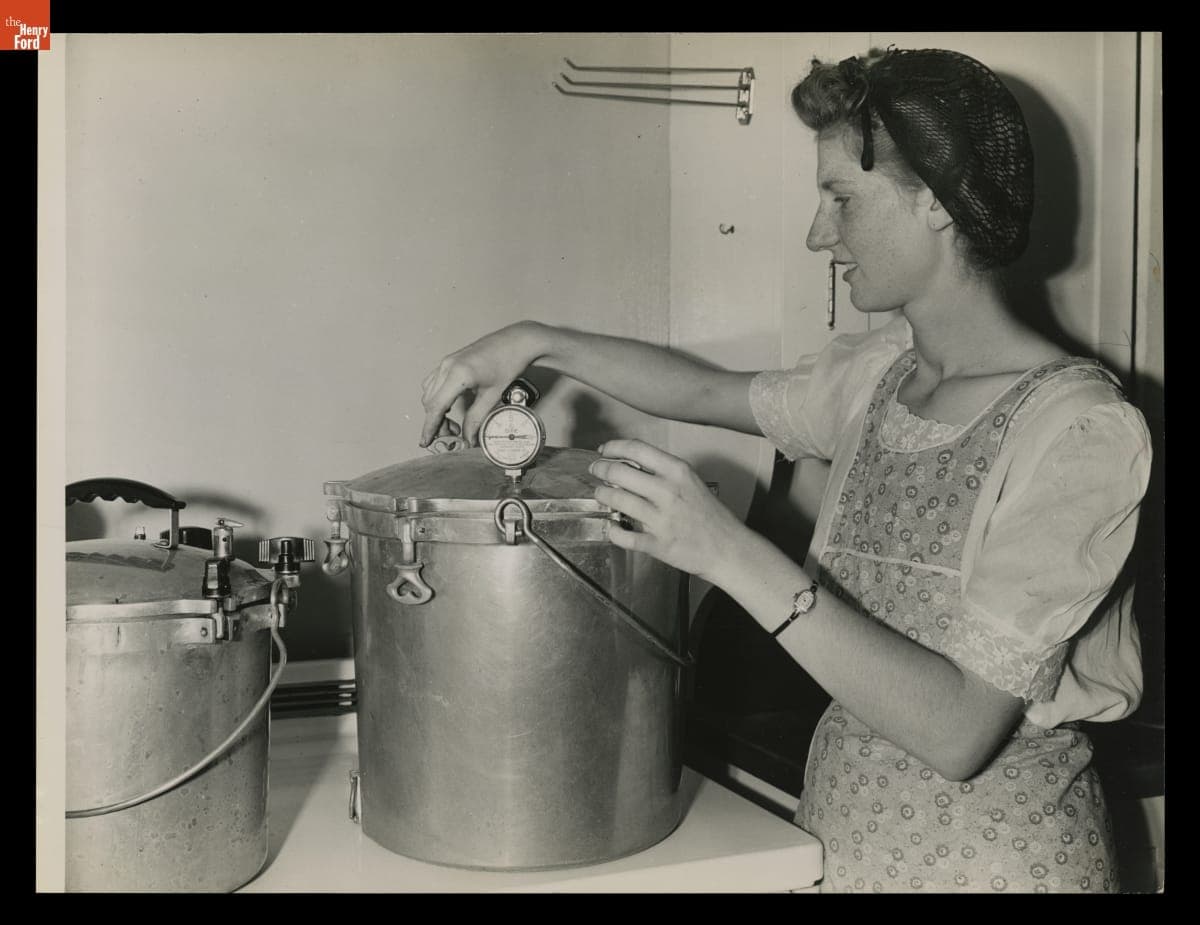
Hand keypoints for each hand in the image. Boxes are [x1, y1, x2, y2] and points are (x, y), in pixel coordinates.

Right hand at [420, 322, 541, 447]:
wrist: (517, 342)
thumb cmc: (508, 363)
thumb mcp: (493, 396)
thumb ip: (476, 419)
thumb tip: (468, 438)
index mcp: (458, 374)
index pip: (436, 407)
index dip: (430, 427)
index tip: (426, 441)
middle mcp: (448, 366)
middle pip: (430, 401)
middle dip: (437, 421)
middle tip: (452, 434)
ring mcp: (447, 361)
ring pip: (429, 392)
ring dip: (437, 410)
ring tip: (453, 422)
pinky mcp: (450, 360)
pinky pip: (434, 382)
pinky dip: (438, 397)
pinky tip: (451, 405)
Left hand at [589, 438, 748, 582]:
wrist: (729, 549)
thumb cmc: (710, 515)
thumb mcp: (691, 482)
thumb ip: (664, 473)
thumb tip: (631, 464)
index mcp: (678, 472)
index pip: (637, 449)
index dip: (613, 447)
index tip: (604, 450)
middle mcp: (668, 492)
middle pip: (620, 473)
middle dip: (600, 469)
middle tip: (596, 471)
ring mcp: (662, 519)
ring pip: (618, 501)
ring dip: (603, 495)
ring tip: (601, 494)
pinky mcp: (658, 544)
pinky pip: (624, 536)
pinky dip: (613, 531)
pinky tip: (612, 527)